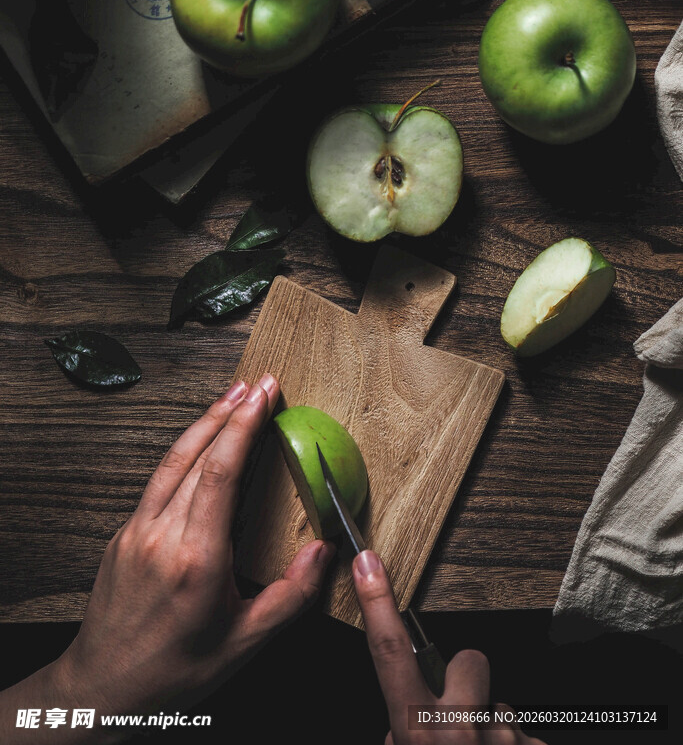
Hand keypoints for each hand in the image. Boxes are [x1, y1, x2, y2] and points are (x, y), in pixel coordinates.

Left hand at [0, 375, 334, 741]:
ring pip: (172, 461)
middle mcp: (160, 535)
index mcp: (195, 559)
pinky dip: (183, 451)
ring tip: (232, 396)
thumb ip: (290, 596)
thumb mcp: (244, 643)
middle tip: (259, 384)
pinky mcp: (123, 533)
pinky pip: (157, 480)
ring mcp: (136, 530)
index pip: (221, 472)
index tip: (265, 395)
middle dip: (230, 412)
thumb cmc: (174, 671)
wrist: (104, 688)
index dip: (244, 426)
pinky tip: (200, 442)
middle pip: (197, 455)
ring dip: (204, 422)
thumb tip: (325, 552)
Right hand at [352, 550, 545, 744]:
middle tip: (462, 724)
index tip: (368, 563)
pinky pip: (524, 734)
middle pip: (469, 661)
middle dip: (468, 682)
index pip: (391, 652)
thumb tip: (404, 720)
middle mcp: (461, 731)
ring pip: (498, 705)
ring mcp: (503, 739)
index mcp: (419, 733)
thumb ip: (402, 732)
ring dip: (490, 728)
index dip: (378, 602)